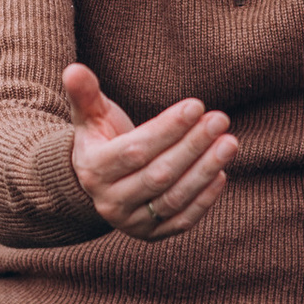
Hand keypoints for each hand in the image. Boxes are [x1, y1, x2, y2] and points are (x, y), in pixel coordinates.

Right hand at [64, 63, 236, 239]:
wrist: (99, 183)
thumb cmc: (101, 139)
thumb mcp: (90, 116)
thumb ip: (84, 93)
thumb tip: (73, 69)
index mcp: (94, 169)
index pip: (136, 150)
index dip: (167, 129)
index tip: (196, 106)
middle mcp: (110, 201)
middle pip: (159, 174)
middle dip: (192, 146)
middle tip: (220, 119)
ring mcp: (131, 222)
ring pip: (173, 198)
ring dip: (205, 171)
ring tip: (229, 143)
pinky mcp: (152, 235)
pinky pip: (182, 220)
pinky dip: (204, 199)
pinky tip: (221, 173)